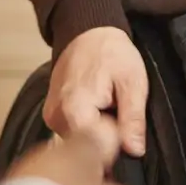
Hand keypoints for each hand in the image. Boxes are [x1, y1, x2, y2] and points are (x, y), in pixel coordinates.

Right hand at [45, 26, 147, 156]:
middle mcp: (57, 117)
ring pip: (82, 144)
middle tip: (115, 108)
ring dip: (98, 133)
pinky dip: (88, 127)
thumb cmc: (110, 52)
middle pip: (88, 149)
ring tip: (105, 105)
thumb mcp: (132, 82)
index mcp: (74, 109)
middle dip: (107, 138)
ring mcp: (52, 118)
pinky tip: (95, 108)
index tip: (123, 120)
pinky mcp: (52, 117)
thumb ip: (133, 118)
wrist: (87, 34)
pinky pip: (74, 134)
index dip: (118, 140)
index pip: (99, 150)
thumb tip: (134, 150)